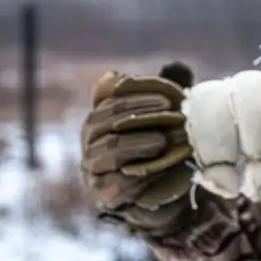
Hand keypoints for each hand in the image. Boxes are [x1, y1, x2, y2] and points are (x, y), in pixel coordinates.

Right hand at [80, 68, 194, 235]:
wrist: (159, 193)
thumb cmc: (157, 149)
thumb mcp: (161, 119)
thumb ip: (161, 93)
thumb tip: (165, 67)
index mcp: (98, 120)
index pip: (109, 102)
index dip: (136, 97)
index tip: (167, 98)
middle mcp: (91, 142)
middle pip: (108, 123)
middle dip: (139, 115)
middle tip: (170, 114)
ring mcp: (94, 169)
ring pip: (111, 151)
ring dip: (137, 144)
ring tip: (163, 141)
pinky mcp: (105, 193)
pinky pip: (117, 182)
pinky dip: (138, 174)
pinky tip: (159, 168)